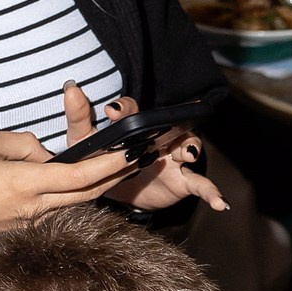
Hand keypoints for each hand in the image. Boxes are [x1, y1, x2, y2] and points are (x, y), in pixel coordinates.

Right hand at [0, 121, 139, 247]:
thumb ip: (23, 143)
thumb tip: (46, 152)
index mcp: (24, 183)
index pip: (79, 176)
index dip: (109, 165)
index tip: (129, 152)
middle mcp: (34, 208)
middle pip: (87, 194)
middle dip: (115, 176)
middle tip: (136, 158)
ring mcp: (31, 224)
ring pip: (75, 204)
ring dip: (97, 187)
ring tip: (115, 167)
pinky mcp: (24, 232)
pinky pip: (58, 212)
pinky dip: (74, 198)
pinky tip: (83, 185)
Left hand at [64, 87, 228, 214]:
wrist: (118, 194)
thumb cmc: (100, 161)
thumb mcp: (85, 142)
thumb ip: (79, 117)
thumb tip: (71, 88)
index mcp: (135, 125)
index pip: (133, 111)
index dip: (124, 110)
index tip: (112, 112)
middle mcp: (158, 136)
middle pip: (170, 124)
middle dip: (170, 124)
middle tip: (163, 128)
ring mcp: (173, 157)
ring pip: (189, 146)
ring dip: (190, 148)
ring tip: (187, 154)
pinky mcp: (183, 181)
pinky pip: (201, 184)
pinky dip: (212, 192)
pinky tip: (221, 203)